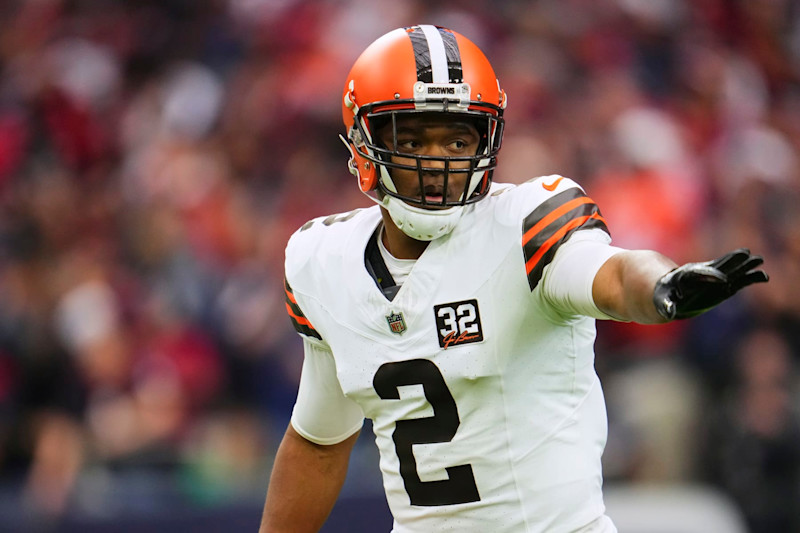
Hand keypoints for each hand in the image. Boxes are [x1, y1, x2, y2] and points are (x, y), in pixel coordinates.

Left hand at [653, 248, 768, 319]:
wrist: (670, 289)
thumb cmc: (664, 295)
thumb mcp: (662, 301)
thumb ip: (666, 306)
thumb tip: (669, 313)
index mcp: (687, 275)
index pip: (700, 273)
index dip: (711, 276)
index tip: (723, 280)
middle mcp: (703, 273)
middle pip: (718, 266)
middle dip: (731, 261)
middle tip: (745, 254)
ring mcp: (714, 277)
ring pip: (731, 270)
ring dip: (744, 266)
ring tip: (759, 260)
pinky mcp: (723, 285)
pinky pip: (738, 280)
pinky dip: (749, 278)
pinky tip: (763, 276)